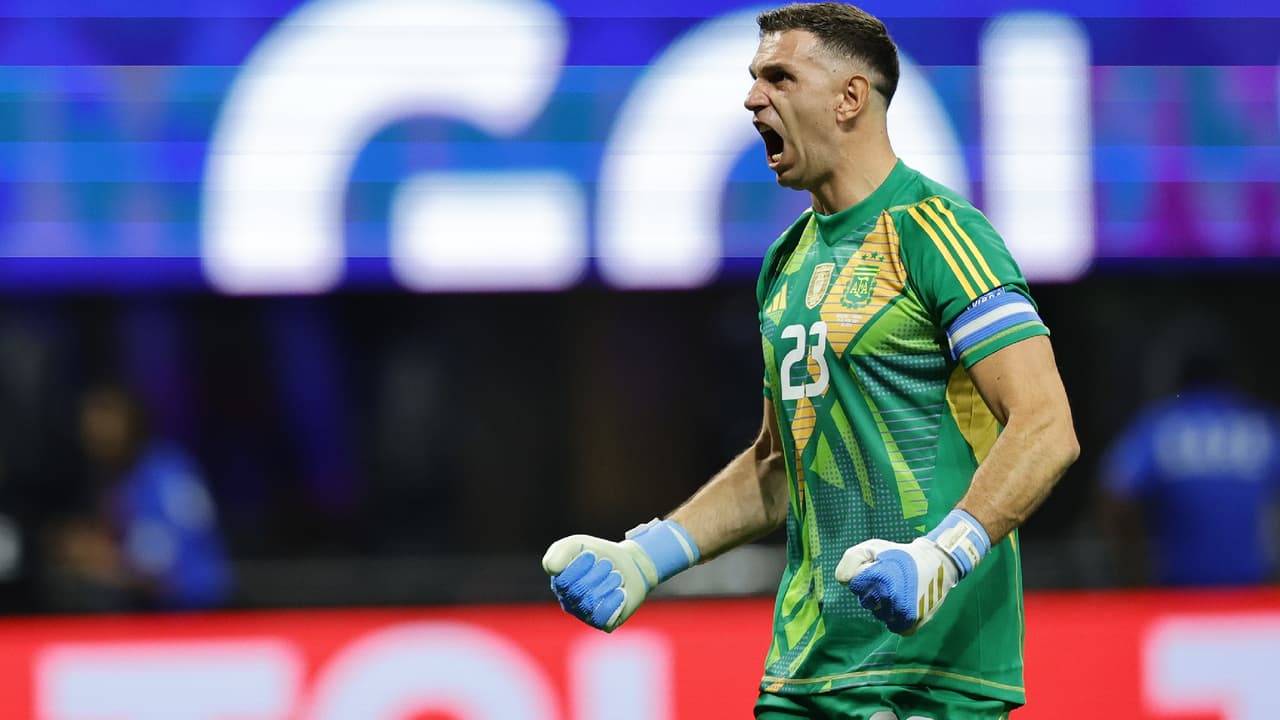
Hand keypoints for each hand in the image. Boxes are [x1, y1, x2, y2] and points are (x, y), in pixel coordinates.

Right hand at [542, 534, 658, 631]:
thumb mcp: (577, 544)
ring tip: (616, 576)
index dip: (581, 566)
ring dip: (610, 582)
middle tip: (607, 565)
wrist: (631, 565)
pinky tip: (620, 591)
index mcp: (559, 584)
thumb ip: (559, 552)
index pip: (564, 581)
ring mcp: (585, 615)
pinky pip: (603, 615)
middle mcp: (569, 602)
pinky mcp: (602, 623)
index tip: (592, 555)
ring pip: (592, 602)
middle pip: (579, 591)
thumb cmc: (600, 555)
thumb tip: (552, 569)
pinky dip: (615, 599)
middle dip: (599, 572)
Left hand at [835, 537, 958, 634]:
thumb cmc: (900, 554)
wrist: (937, 564)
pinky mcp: (914, 622)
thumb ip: (851, 559)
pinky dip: (897, 619)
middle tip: (889, 580)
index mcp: (881, 577)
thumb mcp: (873, 547)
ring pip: (880, 616)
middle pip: (866, 603)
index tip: (878, 569)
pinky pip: (895, 627)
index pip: (855, 585)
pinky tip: (903, 604)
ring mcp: (903, 612)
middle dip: (873, 592)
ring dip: (884, 607)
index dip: (864, 576)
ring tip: (899, 591)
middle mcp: (892, 597)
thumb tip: (844, 582)